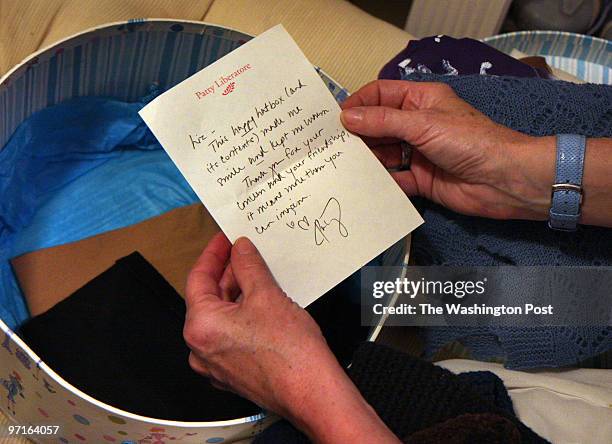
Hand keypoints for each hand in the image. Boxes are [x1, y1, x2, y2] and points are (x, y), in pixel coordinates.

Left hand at [184, 233, 398, 442]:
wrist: (312, 392)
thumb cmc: (289, 351)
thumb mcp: (267, 295)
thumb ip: (248, 266)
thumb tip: (240, 250)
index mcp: (200, 326)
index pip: (198, 278)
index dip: (214, 253)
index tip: (225, 239)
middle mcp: (200, 348)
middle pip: (209, 298)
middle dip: (228, 273)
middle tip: (246, 253)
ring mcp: (216, 364)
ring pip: (221, 317)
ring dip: (237, 294)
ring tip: (258, 275)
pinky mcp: (233, 373)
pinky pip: (231, 335)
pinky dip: (243, 316)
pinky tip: (262, 303)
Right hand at [340, 80, 553, 220]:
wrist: (504, 180)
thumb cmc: (469, 141)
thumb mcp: (423, 123)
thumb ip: (383, 121)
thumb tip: (347, 117)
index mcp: (421, 101)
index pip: (382, 95)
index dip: (359, 103)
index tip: (335, 118)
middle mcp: (417, 125)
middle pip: (379, 126)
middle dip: (358, 134)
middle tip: (331, 145)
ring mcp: (418, 154)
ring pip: (383, 154)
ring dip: (366, 159)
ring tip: (341, 165)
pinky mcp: (420, 180)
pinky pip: (394, 179)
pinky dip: (380, 182)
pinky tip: (362, 185)